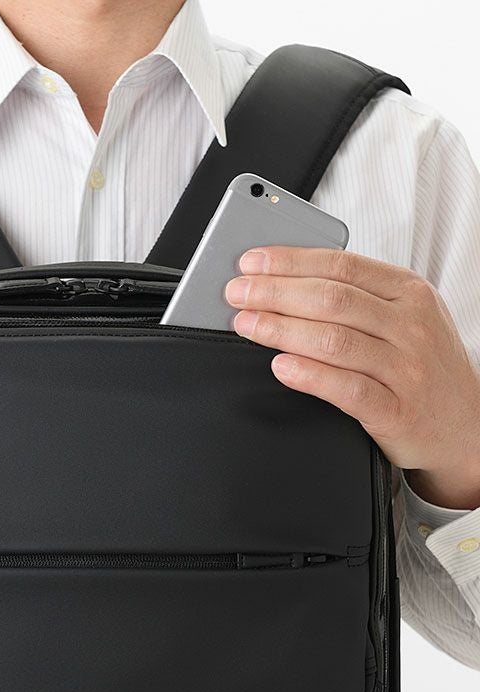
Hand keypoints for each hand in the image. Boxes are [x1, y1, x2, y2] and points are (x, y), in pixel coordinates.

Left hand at [225, 246, 479, 509]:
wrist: (467, 427)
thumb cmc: (422, 367)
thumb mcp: (404, 319)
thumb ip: (356, 299)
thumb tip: (286, 282)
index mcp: (408, 293)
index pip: (341, 266)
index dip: (290, 262)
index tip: (252, 262)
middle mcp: (410, 326)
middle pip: (331, 299)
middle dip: (274, 292)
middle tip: (237, 293)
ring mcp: (406, 369)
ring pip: (334, 340)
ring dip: (281, 329)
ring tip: (246, 325)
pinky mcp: (396, 410)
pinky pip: (346, 389)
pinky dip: (309, 375)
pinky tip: (281, 366)